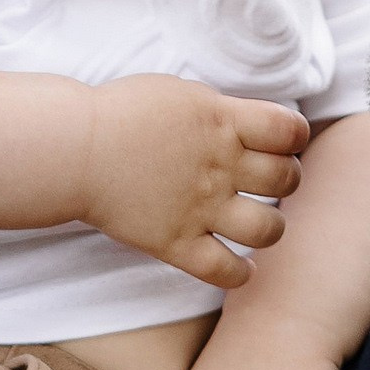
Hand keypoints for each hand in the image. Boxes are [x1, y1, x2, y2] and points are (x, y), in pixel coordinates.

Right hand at [81, 78, 307, 290]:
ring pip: (268, 230)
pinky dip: (240, 273)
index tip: (281, 143)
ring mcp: (199, 208)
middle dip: (286, 180)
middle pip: (287, 179)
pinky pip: (226, 271)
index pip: (290, 131)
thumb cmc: (124, 114)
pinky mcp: (176, 242)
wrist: (75, 149)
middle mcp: (219, 166)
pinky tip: (239, 266)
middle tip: (267, 183)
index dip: (294, 138)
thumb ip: (223, 112)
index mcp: (222, 121)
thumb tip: (254, 127)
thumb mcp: (183, 95)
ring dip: (270, 228)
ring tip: (256, 224)